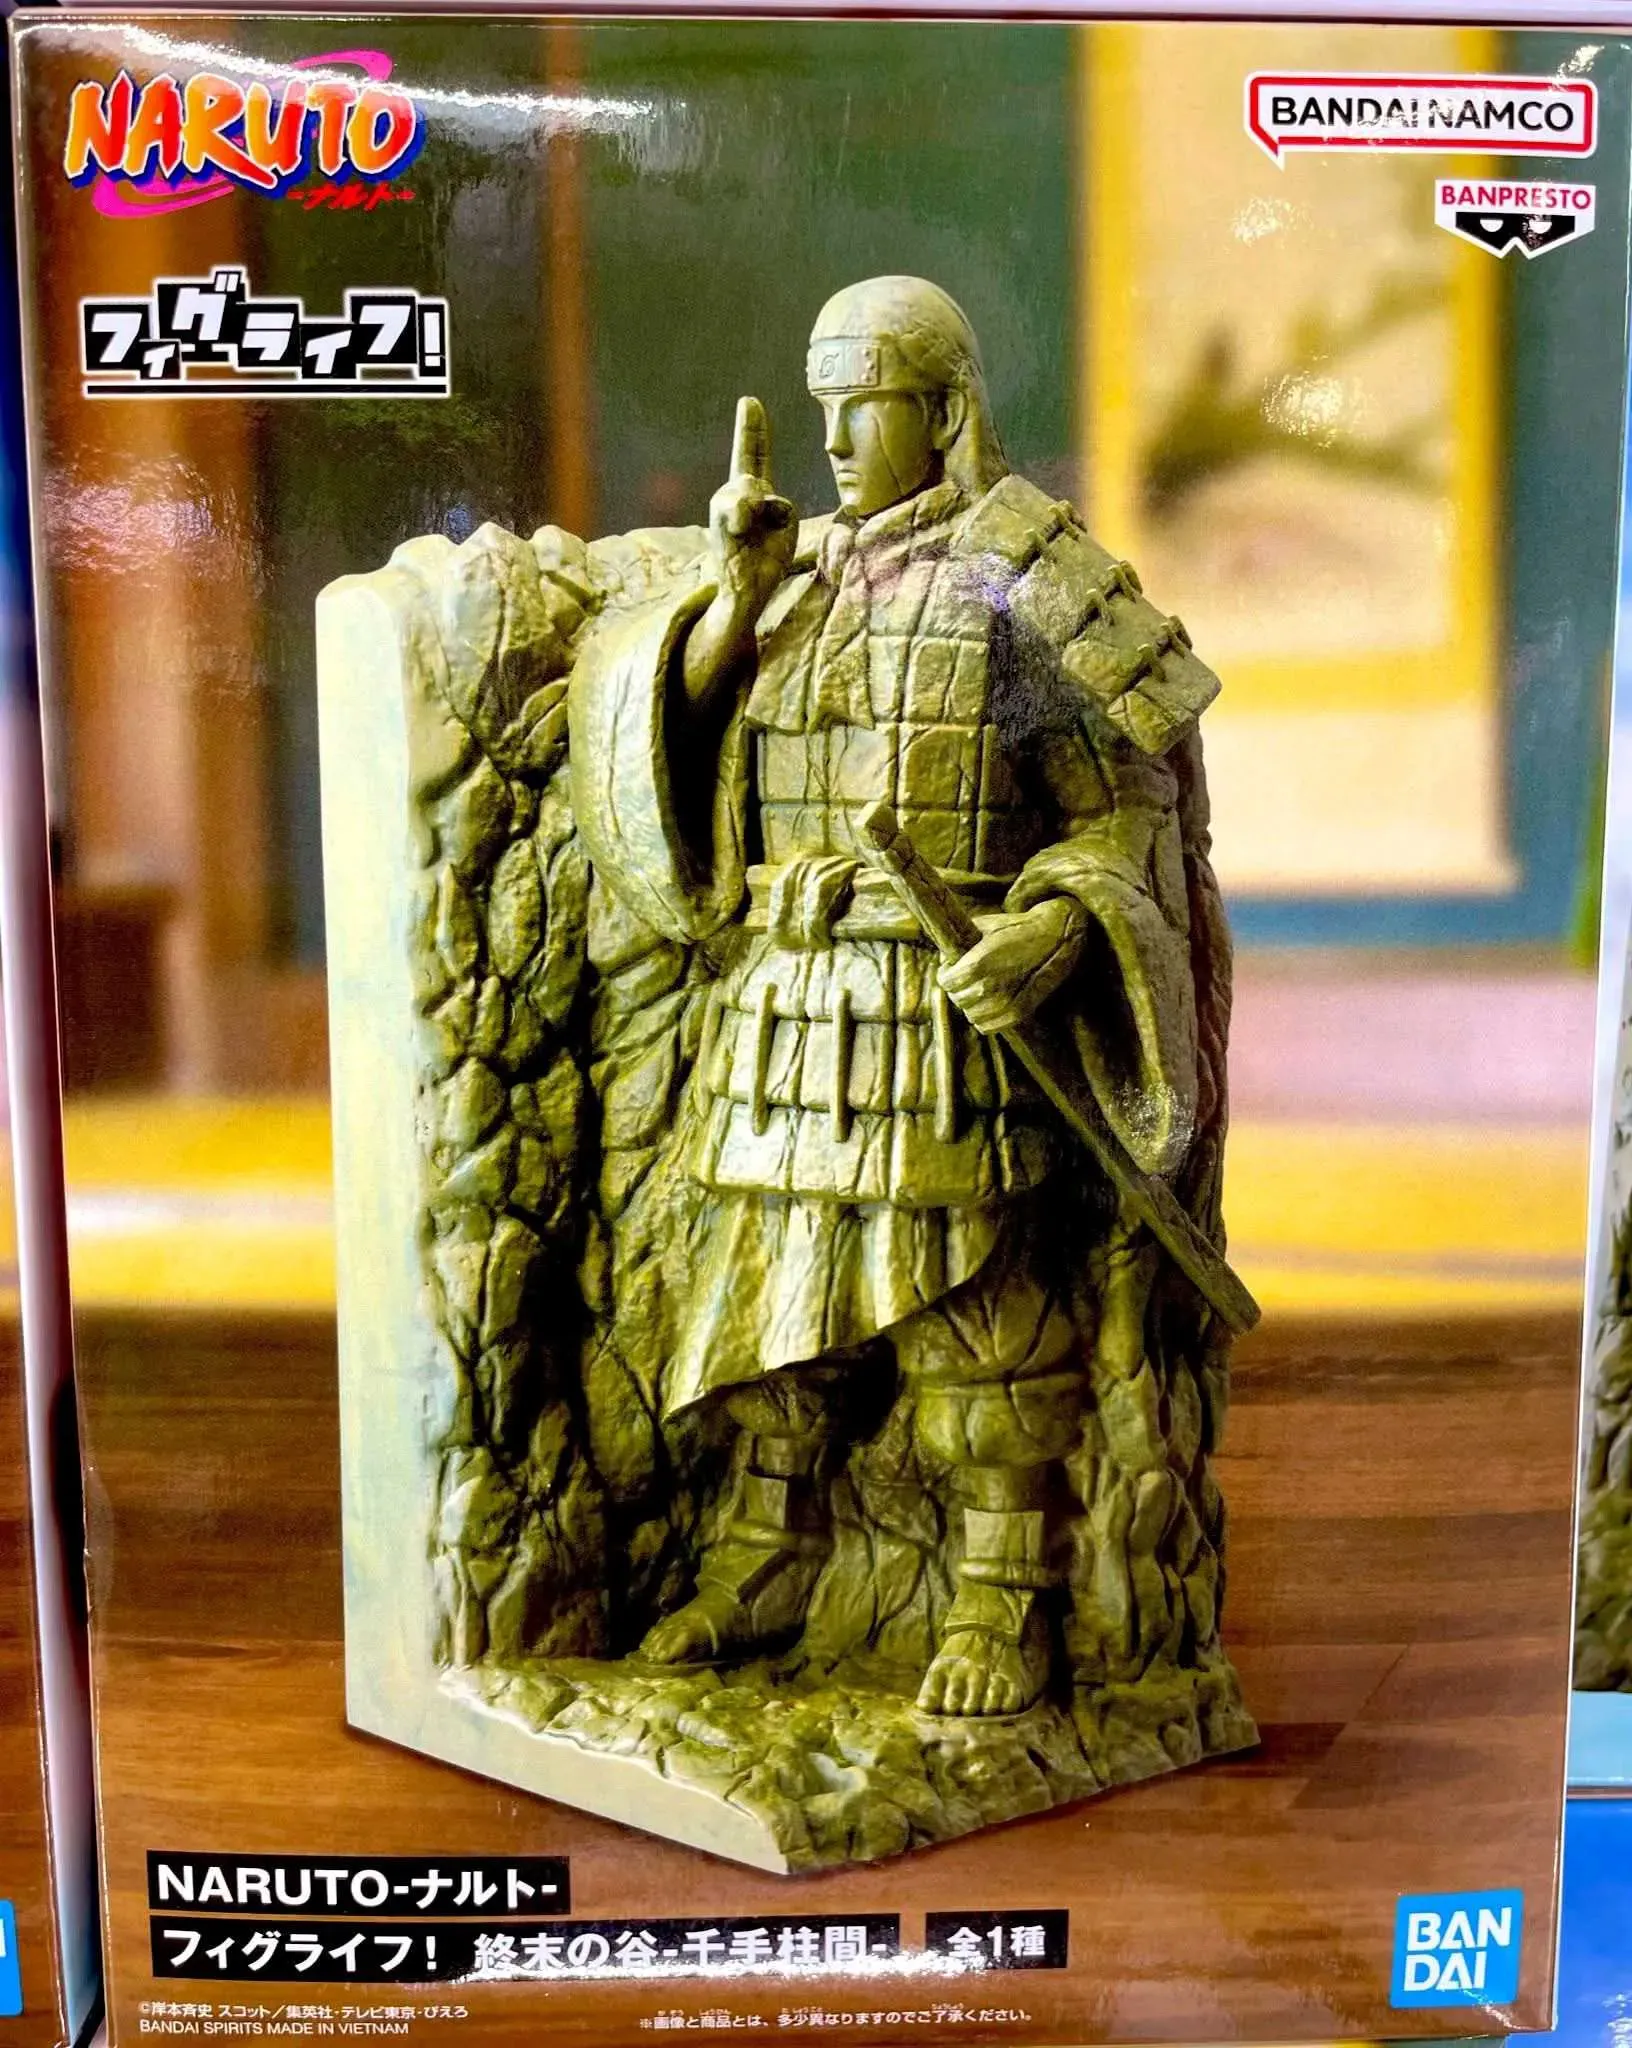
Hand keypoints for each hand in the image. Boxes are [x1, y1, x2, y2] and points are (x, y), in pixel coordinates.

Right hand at [681, 396, 797, 712]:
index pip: (753, 455)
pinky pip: (737, 510)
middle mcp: (733, 499)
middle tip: (757, 521)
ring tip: (751, 533)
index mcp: (754, 497)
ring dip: (757, 510)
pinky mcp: (719, 529)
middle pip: (751, 475)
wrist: (744, 597)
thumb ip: (785, 511)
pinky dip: (741, 517)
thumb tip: (774, 505)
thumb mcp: (786, 532)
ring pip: (747, 490)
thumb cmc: (765, 565)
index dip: (752, 430)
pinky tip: (742, 529)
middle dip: (759, 490)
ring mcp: (722, 513)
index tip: (750, 401)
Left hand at [937, 898, 1084, 1034]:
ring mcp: (1005, 1002)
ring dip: (971, 1003)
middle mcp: (989, 986)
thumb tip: (943, 958)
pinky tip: (988, 1004)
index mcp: (978, 963)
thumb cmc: (1016, 928)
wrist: (1055, 937)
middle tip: (966, 977)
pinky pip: (987, 1027)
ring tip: (979, 989)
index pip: (946, 982)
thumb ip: (959, 941)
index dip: (946, 974)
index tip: (951, 968)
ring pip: (971, 1015)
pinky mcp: (1019, 1013)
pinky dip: (983, 1018)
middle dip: (958, 988)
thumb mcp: (984, 925)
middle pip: (957, 999)